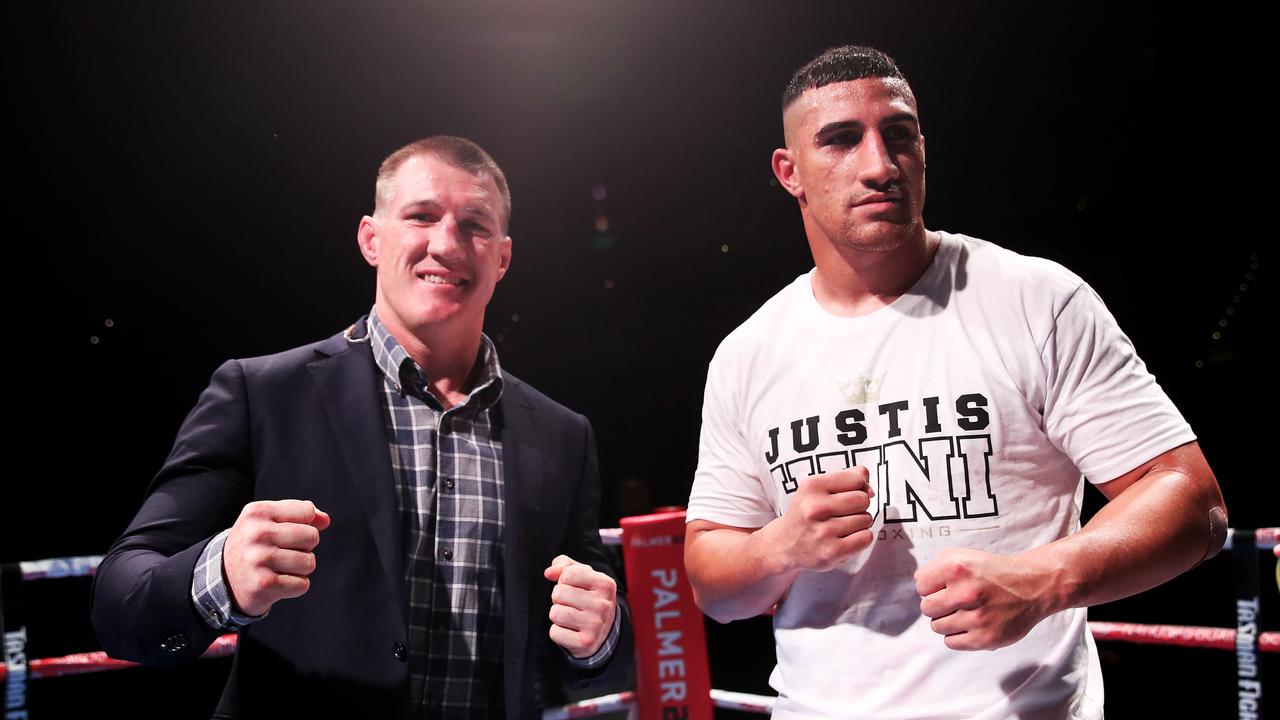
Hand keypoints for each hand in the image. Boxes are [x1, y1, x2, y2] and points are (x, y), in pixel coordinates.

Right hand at [224, 499, 330, 616]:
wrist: (225, 579)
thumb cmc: (256, 545)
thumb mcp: (270, 521)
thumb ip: (300, 514)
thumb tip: (325, 520)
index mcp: (257, 512)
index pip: (307, 511)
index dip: (306, 524)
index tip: (287, 532)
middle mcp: (256, 534)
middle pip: (312, 537)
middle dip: (305, 547)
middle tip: (284, 552)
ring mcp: (258, 559)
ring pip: (309, 562)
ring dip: (300, 568)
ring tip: (280, 568)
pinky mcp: (263, 584)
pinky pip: (302, 584)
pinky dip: (295, 586)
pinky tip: (277, 582)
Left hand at [543, 555, 616, 658]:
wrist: (604, 632)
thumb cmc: (589, 598)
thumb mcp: (584, 576)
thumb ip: (565, 565)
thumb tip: (549, 572)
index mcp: (605, 584)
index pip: (569, 574)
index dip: (563, 580)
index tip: (572, 587)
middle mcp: (603, 605)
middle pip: (558, 593)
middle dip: (558, 598)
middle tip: (570, 604)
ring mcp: (596, 625)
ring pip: (555, 613)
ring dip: (557, 615)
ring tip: (570, 617)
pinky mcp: (586, 643)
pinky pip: (554, 632)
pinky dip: (558, 632)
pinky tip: (570, 630)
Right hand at [770, 466, 874, 572]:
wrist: (785, 544)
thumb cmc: (806, 512)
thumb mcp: (817, 487)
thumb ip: (847, 478)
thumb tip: (870, 489)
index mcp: (811, 487)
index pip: (856, 478)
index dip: (858, 485)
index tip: (848, 493)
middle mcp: (815, 508)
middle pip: (863, 499)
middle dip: (859, 505)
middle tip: (843, 512)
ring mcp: (824, 532)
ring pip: (866, 519)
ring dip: (860, 522)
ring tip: (842, 525)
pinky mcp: (832, 552)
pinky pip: (865, 538)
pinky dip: (862, 537)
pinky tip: (847, 537)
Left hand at [915, 547, 1055, 649]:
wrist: (1031, 587)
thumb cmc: (992, 572)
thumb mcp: (962, 555)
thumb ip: (935, 567)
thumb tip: (919, 586)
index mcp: (956, 568)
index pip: (920, 585)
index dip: (932, 586)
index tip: (946, 586)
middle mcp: (966, 592)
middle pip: (926, 608)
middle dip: (938, 604)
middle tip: (955, 600)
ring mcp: (976, 618)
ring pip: (937, 627)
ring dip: (946, 620)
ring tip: (964, 612)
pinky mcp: (985, 639)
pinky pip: (951, 643)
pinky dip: (957, 635)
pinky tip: (970, 624)